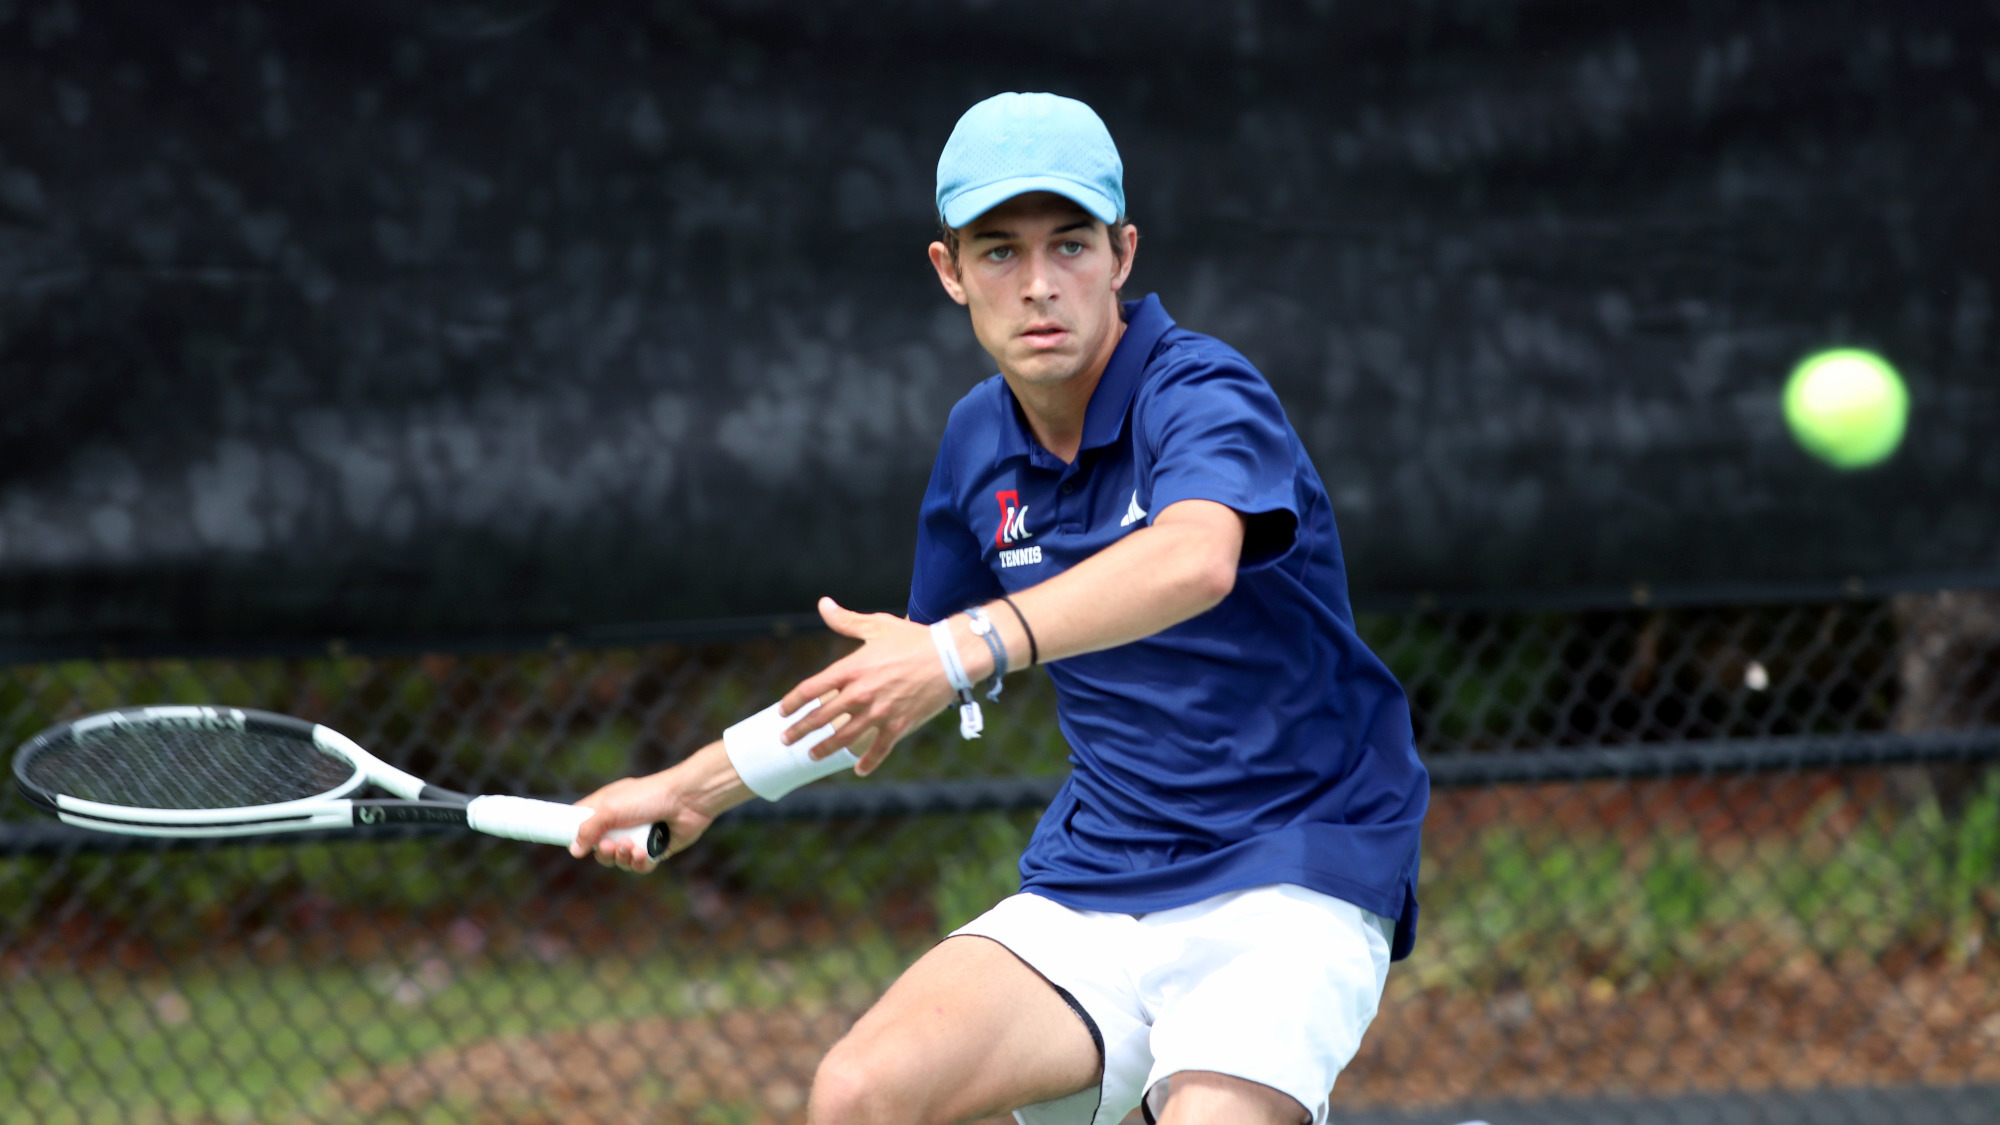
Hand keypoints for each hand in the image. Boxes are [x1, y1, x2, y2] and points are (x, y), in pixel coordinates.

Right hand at [570, 769, 717, 874]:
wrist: (687, 800)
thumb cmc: (648, 796)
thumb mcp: (611, 808)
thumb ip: (588, 828)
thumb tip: (574, 849)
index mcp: (609, 806)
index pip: (584, 820)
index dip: (576, 832)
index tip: (570, 843)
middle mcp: (622, 821)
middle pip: (600, 848)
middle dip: (603, 852)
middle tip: (608, 846)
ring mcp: (639, 836)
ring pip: (620, 859)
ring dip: (623, 857)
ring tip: (631, 846)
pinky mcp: (656, 849)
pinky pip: (640, 865)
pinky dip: (639, 863)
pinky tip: (643, 853)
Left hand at [778, 597, 960, 774]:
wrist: (950, 656)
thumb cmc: (913, 638)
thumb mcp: (877, 626)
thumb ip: (846, 620)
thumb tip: (823, 604)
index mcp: (851, 668)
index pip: (811, 688)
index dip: (792, 702)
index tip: (783, 711)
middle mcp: (860, 693)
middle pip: (820, 717)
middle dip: (799, 731)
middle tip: (786, 740)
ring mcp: (879, 712)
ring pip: (843, 737)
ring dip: (824, 748)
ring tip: (812, 755)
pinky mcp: (899, 725)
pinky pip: (878, 749)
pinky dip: (868, 762)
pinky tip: (858, 769)